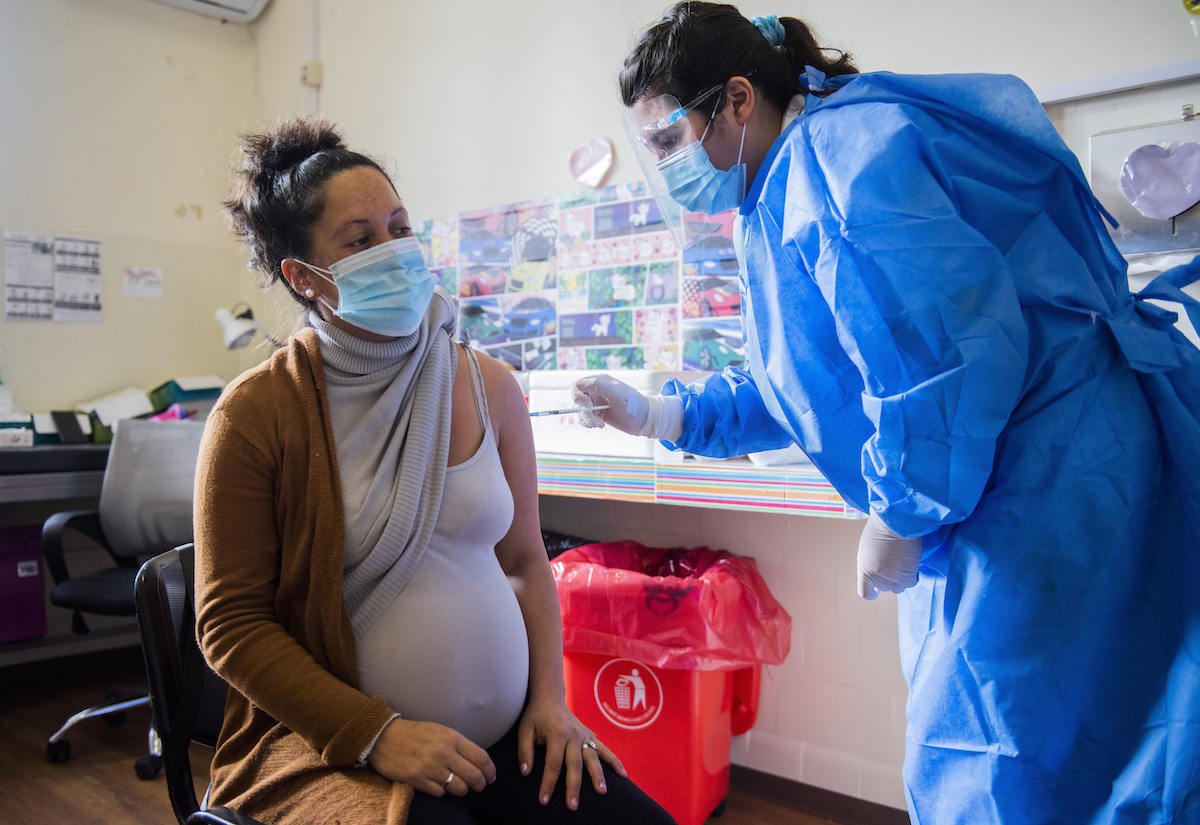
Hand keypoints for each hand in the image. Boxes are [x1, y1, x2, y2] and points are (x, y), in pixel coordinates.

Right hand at [367, 718, 495, 796]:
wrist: (384, 737)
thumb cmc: (415, 733)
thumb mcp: (441, 731)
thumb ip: (459, 745)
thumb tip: (478, 762)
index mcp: (452, 738)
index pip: (481, 757)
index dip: (490, 770)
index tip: (491, 777)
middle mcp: (444, 753)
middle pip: (473, 776)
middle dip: (480, 784)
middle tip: (479, 786)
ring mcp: (431, 768)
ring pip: (459, 788)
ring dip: (461, 789)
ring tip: (458, 786)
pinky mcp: (418, 780)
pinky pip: (440, 793)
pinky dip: (442, 791)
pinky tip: (438, 784)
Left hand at [517, 696, 626, 810]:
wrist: (550, 697)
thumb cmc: (536, 716)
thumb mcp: (524, 730)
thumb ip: (525, 751)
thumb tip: (526, 772)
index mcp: (557, 733)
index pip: (553, 763)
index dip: (548, 783)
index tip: (544, 800)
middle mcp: (574, 735)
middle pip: (575, 764)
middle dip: (574, 786)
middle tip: (573, 805)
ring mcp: (585, 735)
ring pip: (593, 758)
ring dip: (598, 775)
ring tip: (602, 792)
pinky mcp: (591, 736)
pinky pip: (605, 750)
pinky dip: (614, 761)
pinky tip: (623, 775)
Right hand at [572, 374, 648, 434]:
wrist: (644, 420)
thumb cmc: (633, 404)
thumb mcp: (616, 393)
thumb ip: (598, 385)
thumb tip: (579, 384)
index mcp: (600, 381)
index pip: (578, 384)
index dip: (578, 395)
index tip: (588, 405)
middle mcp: (596, 390)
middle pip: (577, 398)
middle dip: (583, 410)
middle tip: (593, 416)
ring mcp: (596, 402)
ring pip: (580, 410)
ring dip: (586, 419)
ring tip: (598, 424)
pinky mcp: (598, 413)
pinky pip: (585, 418)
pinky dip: (589, 423)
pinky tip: (600, 425)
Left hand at [857, 513, 920, 599]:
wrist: (895, 522)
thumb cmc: (879, 530)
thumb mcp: (867, 550)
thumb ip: (871, 565)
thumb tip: (877, 574)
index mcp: (864, 571)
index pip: (866, 593)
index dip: (872, 591)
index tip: (877, 588)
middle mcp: (878, 579)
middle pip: (884, 588)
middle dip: (887, 578)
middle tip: (893, 562)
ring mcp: (893, 579)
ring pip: (898, 587)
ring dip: (901, 577)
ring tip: (902, 561)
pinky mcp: (908, 577)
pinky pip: (911, 582)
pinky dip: (912, 575)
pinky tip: (911, 562)